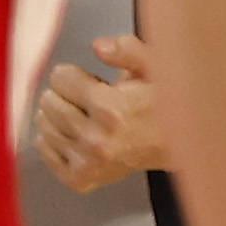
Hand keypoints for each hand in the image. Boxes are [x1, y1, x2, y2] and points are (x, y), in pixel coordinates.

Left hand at [34, 35, 164, 192]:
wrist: (182, 146)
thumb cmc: (168, 104)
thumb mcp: (157, 67)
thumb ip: (128, 50)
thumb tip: (98, 47)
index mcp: (112, 109)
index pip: (59, 77)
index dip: (76, 75)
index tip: (94, 83)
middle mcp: (96, 139)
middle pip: (48, 101)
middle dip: (66, 94)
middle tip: (91, 101)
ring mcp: (87, 163)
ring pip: (43, 124)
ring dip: (60, 116)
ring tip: (86, 118)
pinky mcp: (80, 179)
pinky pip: (44, 149)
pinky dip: (53, 139)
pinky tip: (76, 135)